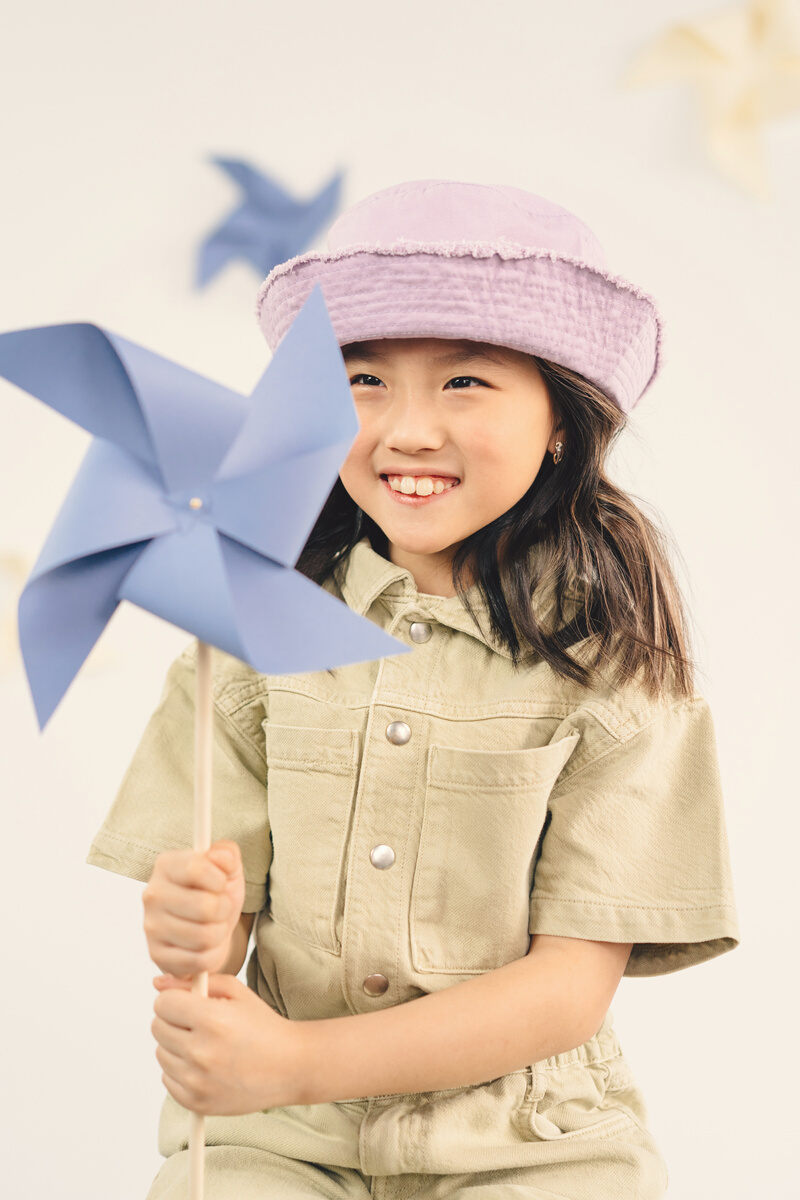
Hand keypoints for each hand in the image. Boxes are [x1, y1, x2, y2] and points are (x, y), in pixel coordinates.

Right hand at [142, 840, 245, 976]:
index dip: (219, 879)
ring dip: (220, 933)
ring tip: (214, 925)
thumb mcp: (227, 869)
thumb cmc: (216, 894)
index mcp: (166, 865)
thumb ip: (227, 854)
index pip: (196, 868)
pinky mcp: (156, 955)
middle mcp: (152, 894)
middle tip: (220, 908)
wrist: (209, 928)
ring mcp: (151, 927)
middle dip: (224, 909)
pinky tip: (206, 945)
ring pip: (205, 936)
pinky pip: (200, 960)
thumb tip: (221, 856)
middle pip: (205, 907)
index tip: (220, 883)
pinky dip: (212, 955)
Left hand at [152, 973, 305, 1113]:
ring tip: (205, 1044)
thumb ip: (194, 983)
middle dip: (175, 1020)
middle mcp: (201, 1052)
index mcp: (212, 1020)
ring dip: (176, 1046)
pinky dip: (180, 1070)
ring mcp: (197, 1081)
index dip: (175, 999)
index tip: (189, 1003)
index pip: (163, 1003)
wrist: (289, 1067)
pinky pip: (167, 1079)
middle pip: (157, 1027)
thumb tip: (158, 983)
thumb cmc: (263, 1026)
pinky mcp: (196, 1102)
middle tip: (199, 1024)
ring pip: (160, 1053)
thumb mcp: (236, 992)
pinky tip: (204, 1065)